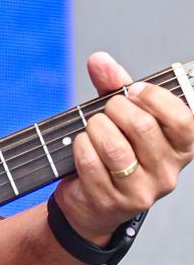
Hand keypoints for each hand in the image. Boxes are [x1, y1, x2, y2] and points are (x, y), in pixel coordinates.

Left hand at [54, 50, 193, 245]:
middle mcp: (167, 173)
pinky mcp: (111, 202)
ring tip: (93, 126)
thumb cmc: (115, 151)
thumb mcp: (122, 116)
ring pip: (115, 146)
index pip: (185, 120)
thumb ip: (115, 85)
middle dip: (116, 108)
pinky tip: (82, 144)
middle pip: (143, 127)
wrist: (92, 204)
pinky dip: (81, 146)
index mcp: (181, 149)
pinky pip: (91, 162)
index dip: (155, 98)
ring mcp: (141, 192)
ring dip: (95, 127)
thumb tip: (100, 60)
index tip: (134, 91)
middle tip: (107, 109)